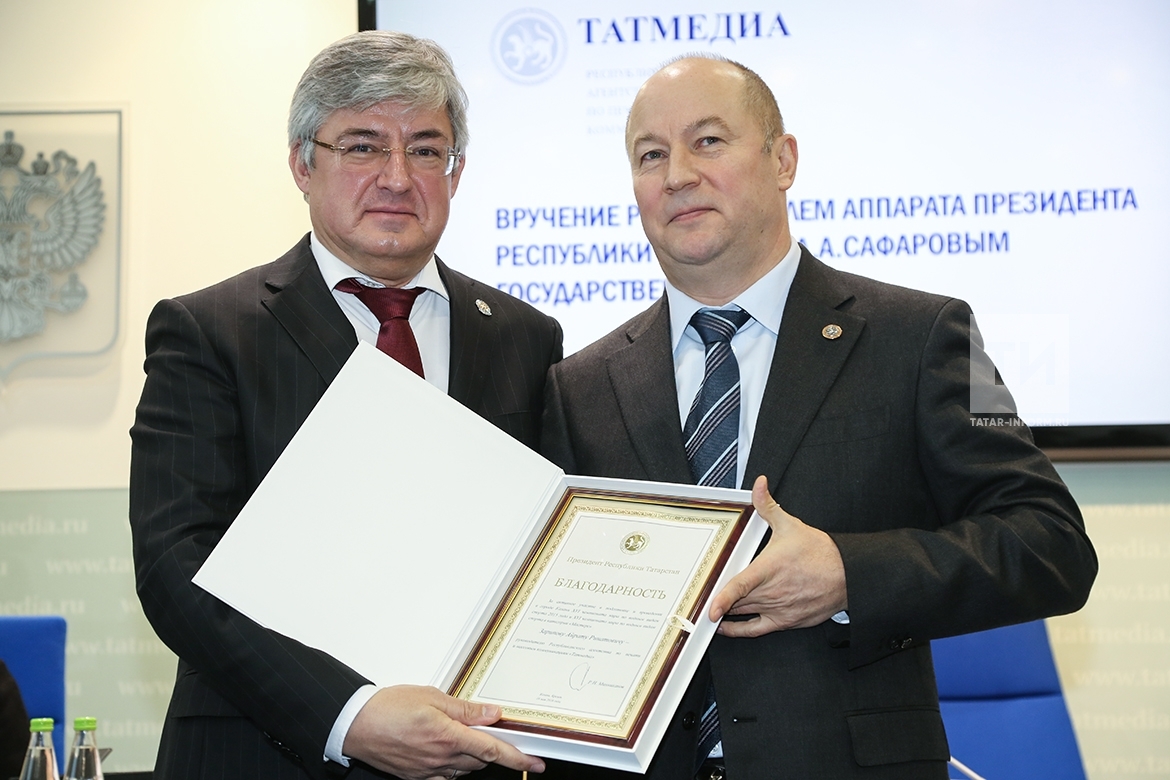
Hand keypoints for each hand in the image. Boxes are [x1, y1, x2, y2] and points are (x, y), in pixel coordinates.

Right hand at [342, 685, 544, 779]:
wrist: (355, 725)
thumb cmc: (388, 708)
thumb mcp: (432, 697)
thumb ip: (466, 709)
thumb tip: (493, 714)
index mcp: (448, 737)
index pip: (493, 750)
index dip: (518, 758)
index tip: (535, 762)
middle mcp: (441, 759)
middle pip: (481, 760)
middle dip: (490, 749)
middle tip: (491, 733)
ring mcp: (428, 771)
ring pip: (464, 769)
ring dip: (471, 756)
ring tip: (461, 735)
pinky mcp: (416, 777)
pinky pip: (445, 776)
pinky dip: (453, 765)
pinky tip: (445, 750)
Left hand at [709, 475, 847, 636]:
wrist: (848, 575)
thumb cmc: (821, 553)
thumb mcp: (790, 525)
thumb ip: (768, 506)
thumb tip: (758, 485)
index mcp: (769, 568)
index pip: (741, 586)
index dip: (722, 599)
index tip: (710, 607)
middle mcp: (772, 592)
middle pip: (737, 601)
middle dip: (719, 600)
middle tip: (700, 598)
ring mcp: (779, 609)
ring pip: (744, 614)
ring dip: (727, 612)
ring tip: (711, 608)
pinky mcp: (786, 621)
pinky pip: (757, 630)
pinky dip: (739, 630)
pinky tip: (727, 627)